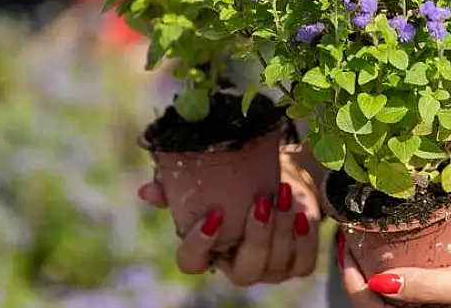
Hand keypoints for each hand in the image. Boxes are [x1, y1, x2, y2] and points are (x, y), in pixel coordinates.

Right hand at [137, 145, 321, 285]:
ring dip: (281, 231)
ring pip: (276, 265)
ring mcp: (268, 270)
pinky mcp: (296, 264)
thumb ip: (175, 187)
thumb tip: (146, 191)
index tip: (213, 215)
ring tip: (283, 194)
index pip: (191, 263)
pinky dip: (304, 240)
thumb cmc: (233, 182)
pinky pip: (302, 263)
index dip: (199, 246)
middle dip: (256, 238)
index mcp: (208, 251)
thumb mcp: (205, 180)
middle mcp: (237, 267)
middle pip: (245, 272)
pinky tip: (301, 213)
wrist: (274, 177)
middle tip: (260, 202)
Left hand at [341, 230, 450, 307]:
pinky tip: (385, 239)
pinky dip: (394, 261)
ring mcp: (437, 299)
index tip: (346, 255)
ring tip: (359, 237)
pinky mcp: (444, 280)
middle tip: (347, 242)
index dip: (355, 288)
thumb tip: (380, 285)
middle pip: (380, 302)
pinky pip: (410, 275)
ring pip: (392, 288)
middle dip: (358, 277)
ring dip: (373, 268)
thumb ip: (427, 288)